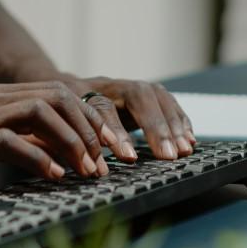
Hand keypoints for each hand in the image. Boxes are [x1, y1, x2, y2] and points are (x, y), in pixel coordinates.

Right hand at [0, 81, 133, 205]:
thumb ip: (16, 143)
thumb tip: (56, 158)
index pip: (57, 93)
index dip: (87, 120)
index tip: (105, 150)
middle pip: (58, 95)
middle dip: (89, 128)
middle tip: (105, 161)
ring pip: (41, 110)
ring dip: (72, 141)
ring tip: (87, 170)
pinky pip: (13, 141)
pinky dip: (40, 158)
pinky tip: (54, 178)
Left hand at [58, 74, 195, 159]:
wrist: (64, 91)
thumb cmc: (60, 116)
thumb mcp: (57, 125)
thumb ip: (68, 138)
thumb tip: (82, 163)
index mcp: (84, 91)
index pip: (104, 107)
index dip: (117, 132)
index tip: (129, 157)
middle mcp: (112, 84)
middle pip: (140, 97)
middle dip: (156, 127)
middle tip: (167, 155)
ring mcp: (132, 87)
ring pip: (158, 98)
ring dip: (173, 125)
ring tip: (184, 150)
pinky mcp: (147, 95)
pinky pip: (168, 104)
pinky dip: (180, 121)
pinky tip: (189, 139)